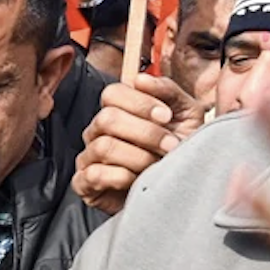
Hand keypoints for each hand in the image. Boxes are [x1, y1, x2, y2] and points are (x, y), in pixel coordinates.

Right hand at [75, 72, 202, 213]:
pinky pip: (93, 174)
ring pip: (104, 146)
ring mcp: (88, 157)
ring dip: (138, 157)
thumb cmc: (178, 151)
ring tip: (158, 165)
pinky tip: (137, 181)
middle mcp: (98, 131)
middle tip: (170, 145)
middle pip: (107, 119)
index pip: (112, 93)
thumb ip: (168, 91)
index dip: (140, 103)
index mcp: (118, 111)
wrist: (177, 190)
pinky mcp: (84, 184)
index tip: (166, 116)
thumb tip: (142, 79)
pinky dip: (121, 177)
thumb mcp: (185, 115)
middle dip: (145, 133)